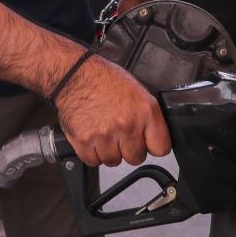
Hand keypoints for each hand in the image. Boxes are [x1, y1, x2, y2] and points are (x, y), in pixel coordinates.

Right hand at [54, 54, 171, 167]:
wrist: (73, 75)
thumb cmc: (103, 79)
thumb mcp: (137, 90)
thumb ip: (148, 116)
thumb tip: (154, 134)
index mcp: (145, 111)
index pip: (161, 148)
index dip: (152, 145)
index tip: (146, 142)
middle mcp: (127, 124)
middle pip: (136, 158)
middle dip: (129, 149)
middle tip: (120, 134)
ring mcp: (105, 135)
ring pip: (114, 161)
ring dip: (109, 151)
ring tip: (104, 132)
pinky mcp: (85, 142)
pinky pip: (93, 161)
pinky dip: (92, 153)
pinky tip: (92, 136)